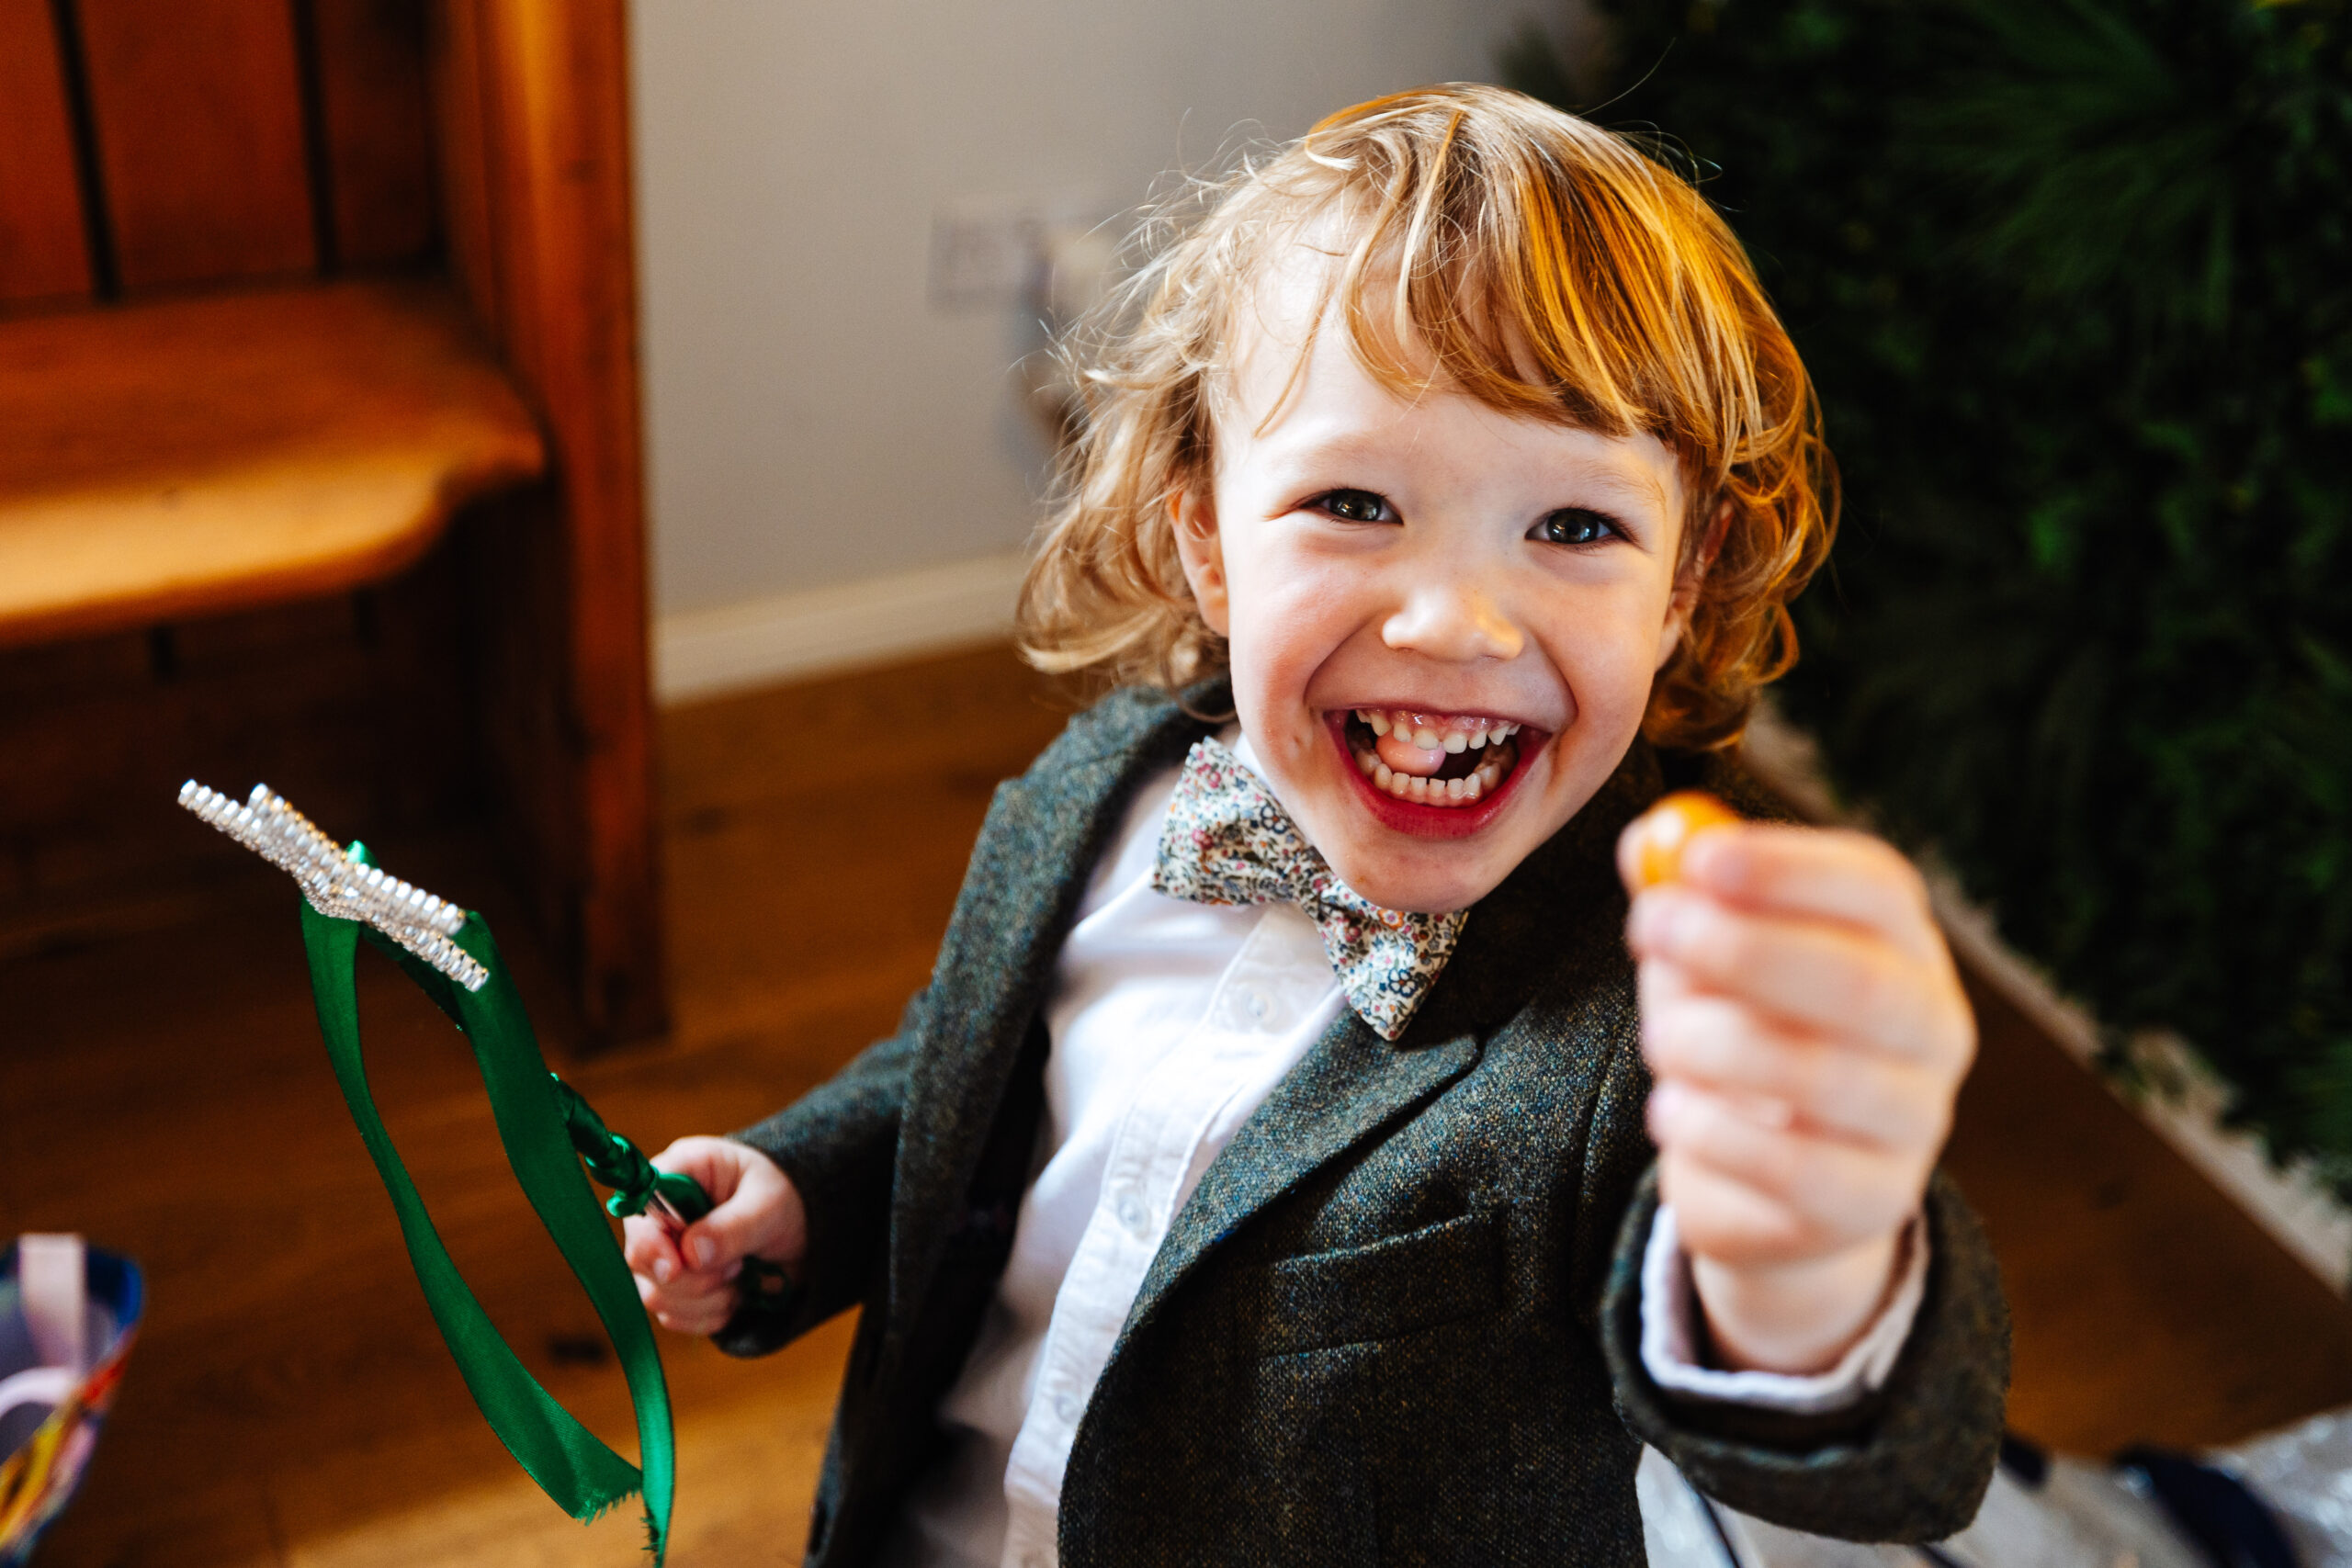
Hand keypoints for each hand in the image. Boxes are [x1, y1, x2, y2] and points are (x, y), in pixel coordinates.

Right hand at [621, 1136, 805, 1336]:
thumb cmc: (787, 1197)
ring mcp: (665, 1254)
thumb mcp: (770, 1203)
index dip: (651, 1243)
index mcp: (678, 1173)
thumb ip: (733, 1226)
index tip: (677, 1265)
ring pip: (656, 1296)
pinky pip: (675, 1318)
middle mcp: (661, 1215)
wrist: (806, 1231)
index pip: (638, 1209)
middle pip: (641, 1261)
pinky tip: (736, 1293)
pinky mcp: (676, 1288)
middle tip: (737, 1263)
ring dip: (707, 1298)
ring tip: (742, 1272)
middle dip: (693, 1276)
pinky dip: (709, 1315)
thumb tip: (691, 1254)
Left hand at [1620, 818, 1973, 1374]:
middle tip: (1650, 930)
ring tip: (1660, 1041)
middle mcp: (1932, 1028)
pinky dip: (1713, 1131)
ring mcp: (1915, 1123)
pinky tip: (1674, 1112)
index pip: (1877, 888)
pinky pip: (1793, 1168)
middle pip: (1864, 982)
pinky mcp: (1871, 1204)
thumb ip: (1682, 899)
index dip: (1788, 869)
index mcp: (1902, 944)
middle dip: (1744, 949)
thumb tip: (1645, 844)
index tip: (1697, 859)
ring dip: (1714, 1046)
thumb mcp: (1706, 959)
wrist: (1771, 1182)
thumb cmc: (1740, 1033)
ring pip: (1824, 1077)